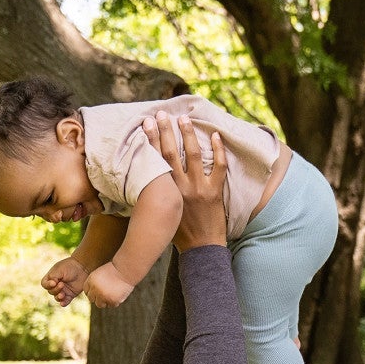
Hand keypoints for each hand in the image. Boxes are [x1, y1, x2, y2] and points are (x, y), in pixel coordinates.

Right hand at [41, 257, 86, 306]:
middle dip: (55, 289)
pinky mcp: (70, 294)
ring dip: (58, 297)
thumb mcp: (59, 269)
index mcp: (51, 278)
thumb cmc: (69, 266)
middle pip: (51, 292)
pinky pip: (65, 301)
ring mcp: (63, 290)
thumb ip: (53, 277)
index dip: (47, 285)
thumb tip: (52, 285)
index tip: (54, 282)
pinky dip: (63, 303)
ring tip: (62, 294)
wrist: (82, 267)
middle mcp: (56, 285)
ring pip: (57, 298)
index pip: (44, 284)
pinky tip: (63, 303)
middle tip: (62, 284)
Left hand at [85, 263, 134, 308]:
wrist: (126, 270)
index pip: (87, 292)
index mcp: (91, 281)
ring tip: (112, 294)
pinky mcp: (112, 300)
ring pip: (100, 304)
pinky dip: (114, 301)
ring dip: (105, 301)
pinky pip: (111, 305)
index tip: (99, 289)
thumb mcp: (100, 274)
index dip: (93, 291)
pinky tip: (118, 294)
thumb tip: (91, 296)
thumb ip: (94, 284)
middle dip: (98, 297)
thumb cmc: (114, 270)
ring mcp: (103, 296)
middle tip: (106, 292)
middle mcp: (95, 289)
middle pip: (92, 299)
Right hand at [140, 110, 225, 249]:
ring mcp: (198, 188)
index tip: (146, 124)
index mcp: (166, 192)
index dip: (150, 141)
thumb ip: (160, 193)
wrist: (201, 249)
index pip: (155, 161)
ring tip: (184, 119)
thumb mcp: (164, 211)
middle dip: (165, 131)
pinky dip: (218, 150)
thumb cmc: (179, 233)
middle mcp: (180, 187)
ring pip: (192, 155)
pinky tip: (216, 135)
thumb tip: (152, 177)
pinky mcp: (214, 192)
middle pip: (170, 153)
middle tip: (161, 114)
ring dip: (188, 135)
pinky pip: (218, 166)